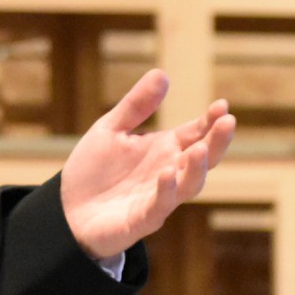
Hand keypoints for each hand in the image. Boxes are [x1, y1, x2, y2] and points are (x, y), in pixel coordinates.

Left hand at [60, 69, 234, 258]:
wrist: (66, 211)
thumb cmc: (93, 170)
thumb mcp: (111, 129)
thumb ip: (136, 106)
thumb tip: (162, 74)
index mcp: (165, 149)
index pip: (196, 133)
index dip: (210, 121)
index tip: (222, 105)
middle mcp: (168, 173)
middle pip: (202, 158)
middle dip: (217, 142)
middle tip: (228, 122)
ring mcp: (157, 198)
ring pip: (188, 185)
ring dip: (196, 169)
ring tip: (200, 149)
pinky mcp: (140, 220)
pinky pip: (158, 207)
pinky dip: (165, 192)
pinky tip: (167, 174)